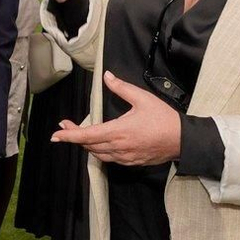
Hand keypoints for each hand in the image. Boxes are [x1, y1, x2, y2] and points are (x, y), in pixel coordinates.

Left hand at [51, 72, 181, 164]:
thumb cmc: (163, 119)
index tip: (56, 135)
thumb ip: (122, 88)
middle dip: (74, 136)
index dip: (69, 135)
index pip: (87, 135)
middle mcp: (119, 147)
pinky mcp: (132, 162)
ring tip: (80, 134)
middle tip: (65, 126)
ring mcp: (125, 157)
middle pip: (89, 145)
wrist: (183, 140)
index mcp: (118, 131)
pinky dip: (100, 152)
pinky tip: (99, 144)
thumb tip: (107, 77)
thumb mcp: (142, 98)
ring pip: (98, 154)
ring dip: (87, 145)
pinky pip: (110, 159)